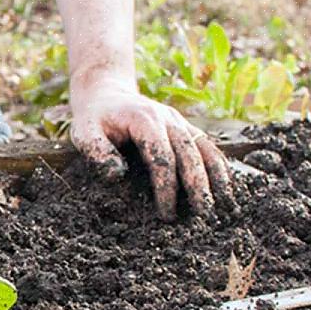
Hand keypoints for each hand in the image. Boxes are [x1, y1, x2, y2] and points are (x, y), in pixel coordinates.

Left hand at [69, 75, 234, 219]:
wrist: (106, 94)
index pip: (162, 157)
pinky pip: (206, 146)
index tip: (166, 213)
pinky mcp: (184, 127)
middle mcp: (167, 118)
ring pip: (204, 148)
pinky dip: (218, 165)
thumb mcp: (84, 133)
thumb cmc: (94, 119)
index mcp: (144, 120)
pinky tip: (226, 186)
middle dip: (198, 185)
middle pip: (189, 154)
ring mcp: (179, 121)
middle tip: (203, 214)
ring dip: (216, 176)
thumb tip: (118, 175)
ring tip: (224, 204)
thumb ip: (97, 152)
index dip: (166, 186)